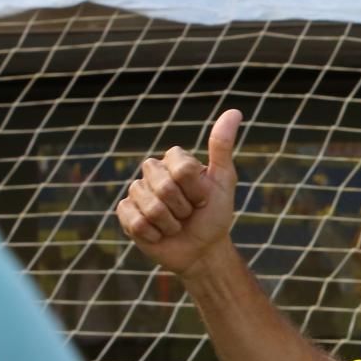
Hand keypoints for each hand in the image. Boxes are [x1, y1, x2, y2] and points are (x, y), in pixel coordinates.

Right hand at [118, 110, 242, 276]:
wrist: (202, 249)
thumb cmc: (214, 213)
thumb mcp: (223, 180)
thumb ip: (222, 146)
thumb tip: (235, 112)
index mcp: (174, 160)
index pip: (182, 170)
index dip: (197, 190)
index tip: (204, 198)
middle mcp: (153, 172)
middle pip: (164, 187)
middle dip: (183, 207)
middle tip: (189, 213)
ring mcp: (137, 192)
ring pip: (150, 207)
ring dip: (170, 223)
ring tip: (175, 224)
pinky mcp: (126, 213)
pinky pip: (135, 221)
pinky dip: (154, 234)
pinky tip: (159, 234)